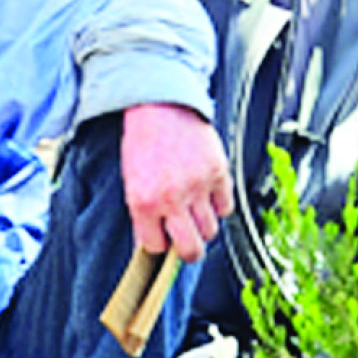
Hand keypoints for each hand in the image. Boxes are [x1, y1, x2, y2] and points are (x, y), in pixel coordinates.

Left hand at [119, 103, 233, 263]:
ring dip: (202, 225)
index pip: (156, 247)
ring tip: (193, 209)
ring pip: (210, 230)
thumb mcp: (132, 182)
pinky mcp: (218, 173)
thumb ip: (143, 214)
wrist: (161, 106)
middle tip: (186, 242)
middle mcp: (171, 198)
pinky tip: (207, 195)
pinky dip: (218, 206)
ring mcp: (198, 186)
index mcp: (143, 202)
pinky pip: (226, 208)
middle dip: (188, 251)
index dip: (159, 243)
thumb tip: (155, 243)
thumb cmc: (143, 142)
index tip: (161, 237)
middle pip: (190, 249)